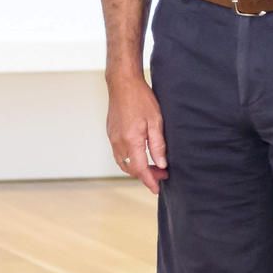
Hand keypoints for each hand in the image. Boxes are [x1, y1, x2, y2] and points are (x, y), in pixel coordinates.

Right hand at [105, 78, 169, 194]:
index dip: (149, 181)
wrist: (122, 83)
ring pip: (123, 163)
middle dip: (145, 176)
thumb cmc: (141, 98)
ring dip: (137, 168)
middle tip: (161, 174)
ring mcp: (112, 138)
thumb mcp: (156, 121)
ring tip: (153, 166)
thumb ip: (158, 145)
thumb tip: (162, 164)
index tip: (157, 189)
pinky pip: (118, 154)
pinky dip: (129, 160)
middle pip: (130, 169)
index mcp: (131, 141)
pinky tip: (140, 154)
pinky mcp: (111, 133)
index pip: (140, 169)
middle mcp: (118, 142)